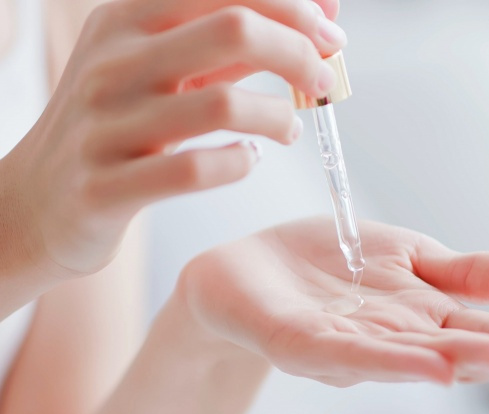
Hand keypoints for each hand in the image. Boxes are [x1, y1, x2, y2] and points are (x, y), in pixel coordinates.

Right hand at [1, 0, 345, 276]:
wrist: (42, 202)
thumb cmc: (112, 132)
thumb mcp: (156, 74)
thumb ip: (223, 48)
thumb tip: (310, 22)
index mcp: (123, 22)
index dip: (294, 7)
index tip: (331, 37)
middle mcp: (110, 64)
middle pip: (233, 29)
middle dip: (299, 54)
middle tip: (325, 82)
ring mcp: (103, 127)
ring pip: (221, 105)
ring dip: (277, 117)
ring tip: (290, 130)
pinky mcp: (105, 187)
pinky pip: (193, 170)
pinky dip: (238, 164)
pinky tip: (247, 161)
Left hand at [178, 217, 488, 386]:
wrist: (247, 266)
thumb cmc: (320, 260)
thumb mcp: (401, 252)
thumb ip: (456, 269)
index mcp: (414, 312)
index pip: (474, 326)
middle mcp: (388, 336)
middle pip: (449, 349)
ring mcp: (346, 344)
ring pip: (405, 356)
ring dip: (454, 360)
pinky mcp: (301, 343)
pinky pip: (348, 353)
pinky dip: (391, 360)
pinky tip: (433, 367)